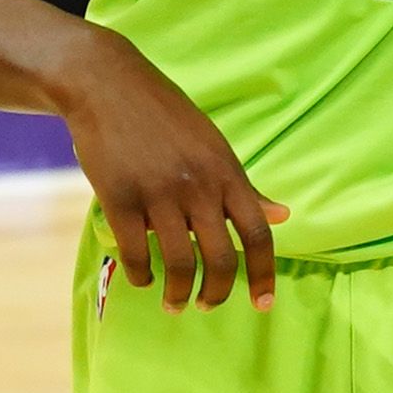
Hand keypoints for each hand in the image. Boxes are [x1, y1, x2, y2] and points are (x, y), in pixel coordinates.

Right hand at [55, 29, 289, 313]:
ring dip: (178, 294)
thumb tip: (283, 215)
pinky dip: (141, 275)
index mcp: (227, 172)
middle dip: (217, 293)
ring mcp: (158, 194)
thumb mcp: (214, 146)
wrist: (108, 86)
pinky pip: (135, 253)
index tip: (264, 304)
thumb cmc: (167, 117)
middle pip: (220, 258)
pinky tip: (143, 280)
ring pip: (178, 263)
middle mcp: (199, 186)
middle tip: (208, 306)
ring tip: (175, 303)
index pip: (257, 233)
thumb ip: (245, 186)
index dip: (263, 274)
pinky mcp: (118, 198)